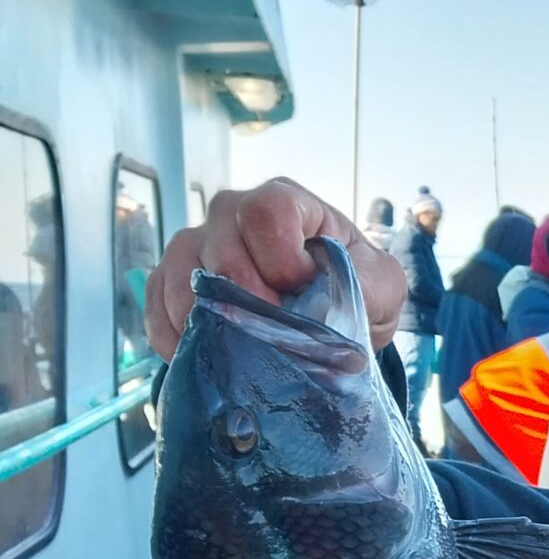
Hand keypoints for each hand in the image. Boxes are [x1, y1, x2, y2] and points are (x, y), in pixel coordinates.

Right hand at [146, 179, 404, 362]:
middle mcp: (231, 213)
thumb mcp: (381, 285)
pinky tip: (196, 357)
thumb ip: (362, 284)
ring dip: (204, 322)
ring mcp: (197, 244)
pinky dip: (172, 335)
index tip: (302, 289)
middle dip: (245, 301)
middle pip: (218, 246)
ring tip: (234, 354)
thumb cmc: (358, 290)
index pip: (264, 212)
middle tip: (269, 336)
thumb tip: (323, 307)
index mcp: (285, 202)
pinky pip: (156, 302)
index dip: (280, 259)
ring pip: (179, 274)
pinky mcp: (174, 280)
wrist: (335, 319)